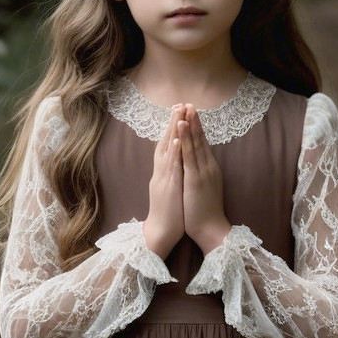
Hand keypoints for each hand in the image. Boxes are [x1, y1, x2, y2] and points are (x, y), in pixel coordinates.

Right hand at [143, 104, 185, 256]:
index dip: (171, 128)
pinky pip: (170, 169)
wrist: (160, 234)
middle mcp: (160, 173)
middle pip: (164, 143)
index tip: (177, 112)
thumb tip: (176, 163)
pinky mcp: (168, 189)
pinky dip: (172, 153)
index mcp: (161, 173)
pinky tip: (176, 140)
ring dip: (172, 132)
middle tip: (177, 103)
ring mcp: (163, 180)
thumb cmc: (167, 214)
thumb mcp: (168, 190)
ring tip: (177, 113)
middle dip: (171, 123)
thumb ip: (170, 175)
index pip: (166, 146)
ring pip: (167, 151)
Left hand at [179, 106, 231, 250]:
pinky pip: (189, 154)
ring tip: (185, 108)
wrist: (212, 229)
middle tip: (189, 102)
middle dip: (194, 120)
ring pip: (195, 143)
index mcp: (210, 169)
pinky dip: (185, 139)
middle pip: (200, 139)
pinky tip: (181, 127)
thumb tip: (199, 166)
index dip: (197, 128)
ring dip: (190, 125)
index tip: (192, 113)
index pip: (203, 144)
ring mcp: (202, 171)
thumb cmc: (206, 213)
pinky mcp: (195, 178)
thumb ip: (203, 175)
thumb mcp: (206, 189)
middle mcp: (208, 167)